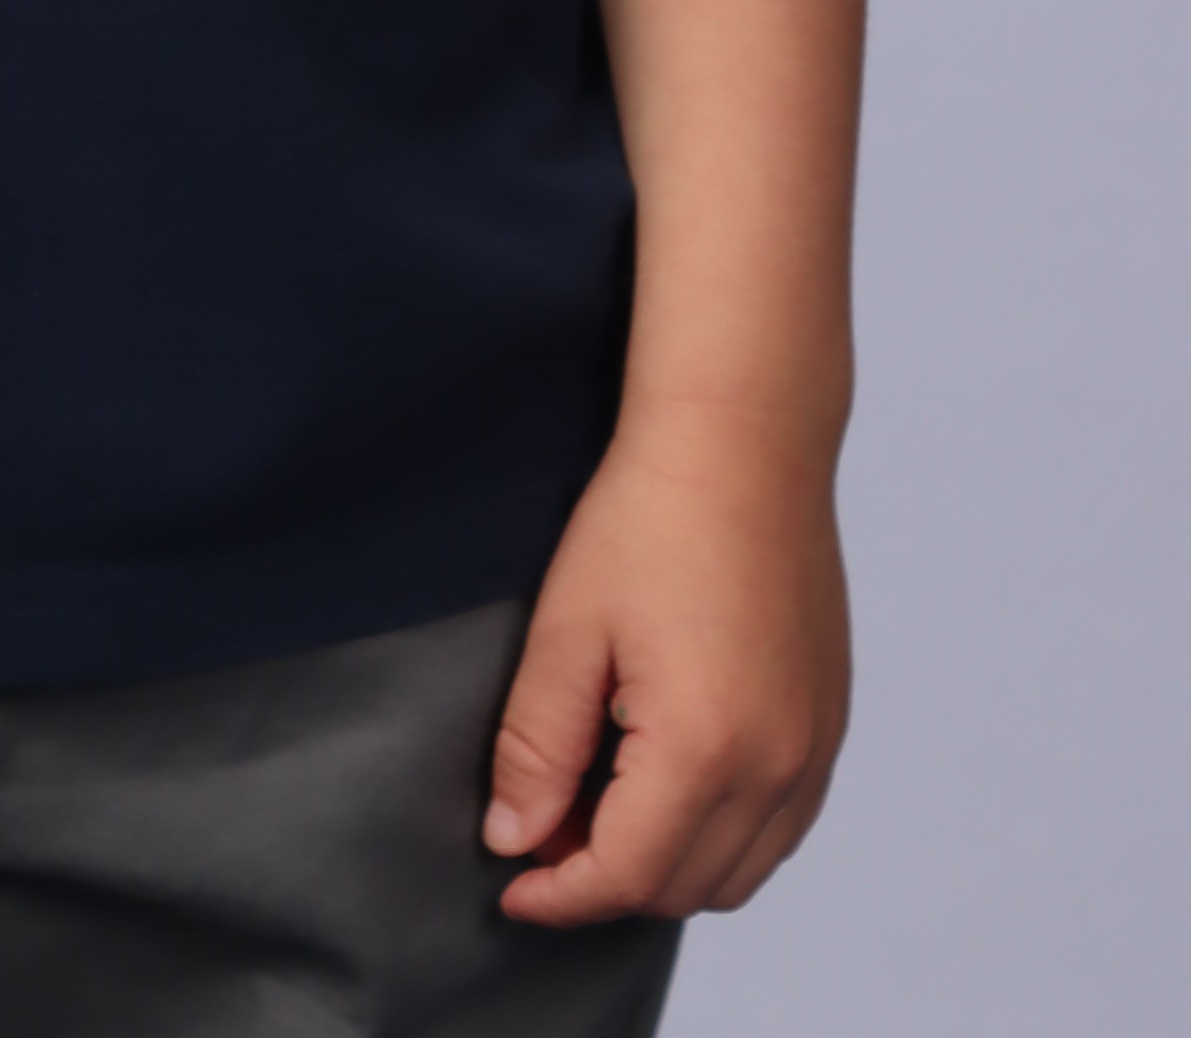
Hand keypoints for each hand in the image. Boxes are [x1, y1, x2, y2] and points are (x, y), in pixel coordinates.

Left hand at [486, 408, 849, 925]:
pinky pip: (777, 830)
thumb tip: (514, 839)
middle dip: (604, 884)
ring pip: (737, 873)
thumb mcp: (567, 631)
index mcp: (706, 748)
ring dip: (664, 868)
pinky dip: (719, 837)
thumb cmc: (647, 517)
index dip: (559, 895)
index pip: (626, 877)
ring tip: (595, 813)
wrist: (743, 441)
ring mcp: (814, 750)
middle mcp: (777, 768)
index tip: (508, 886)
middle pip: (683, 888)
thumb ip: (536, 748)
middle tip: (540, 839)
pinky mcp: (828, 726)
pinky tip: (663, 787)